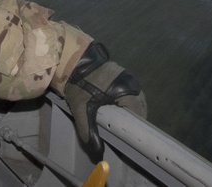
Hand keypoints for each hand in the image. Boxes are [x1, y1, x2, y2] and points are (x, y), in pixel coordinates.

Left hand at [63, 42, 146, 157]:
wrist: (71, 60)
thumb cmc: (79, 85)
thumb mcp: (81, 110)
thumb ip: (89, 131)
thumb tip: (97, 152)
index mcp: (127, 91)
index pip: (140, 114)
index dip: (135, 127)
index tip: (128, 137)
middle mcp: (131, 82)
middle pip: (139, 106)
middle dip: (133, 119)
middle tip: (122, 131)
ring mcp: (127, 75)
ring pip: (135, 97)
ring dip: (130, 109)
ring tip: (119, 121)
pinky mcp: (121, 72)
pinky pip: (129, 90)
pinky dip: (126, 100)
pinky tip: (115, 107)